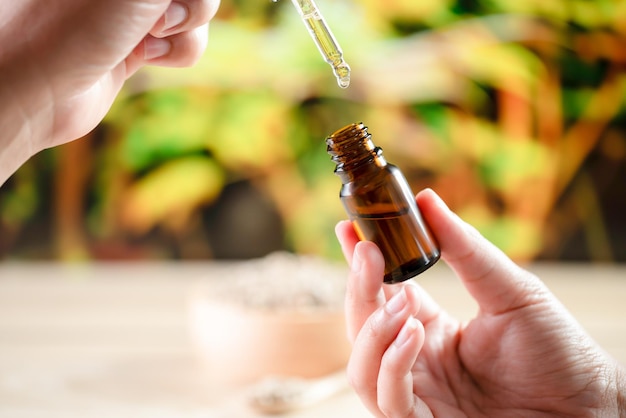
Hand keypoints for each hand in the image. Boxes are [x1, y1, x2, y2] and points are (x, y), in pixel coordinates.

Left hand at [0, 0, 218, 183]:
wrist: (32, 96)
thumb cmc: (69, 35)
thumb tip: (195, 1)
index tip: (163, 9)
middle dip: (189, 7)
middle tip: (155, 22)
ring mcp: (134, 14)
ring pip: (198, 15)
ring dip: (185, 34)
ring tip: (145, 43)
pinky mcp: (139, 46)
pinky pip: (185, 44)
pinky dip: (177, 53)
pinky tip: (144, 57)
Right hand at [337, 188, 623, 416]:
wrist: (589, 407)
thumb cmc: (557, 350)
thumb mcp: (509, 290)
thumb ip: (465, 250)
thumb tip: (428, 200)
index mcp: (428, 326)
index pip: (380, 293)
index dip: (359, 264)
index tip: (348, 228)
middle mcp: (415, 359)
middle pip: (361, 326)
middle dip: (358, 288)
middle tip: (368, 252)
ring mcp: (418, 394)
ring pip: (361, 367)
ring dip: (371, 330)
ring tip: (401, 303)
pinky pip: (388, 400)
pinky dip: (391, 365)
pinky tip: (411, 333)